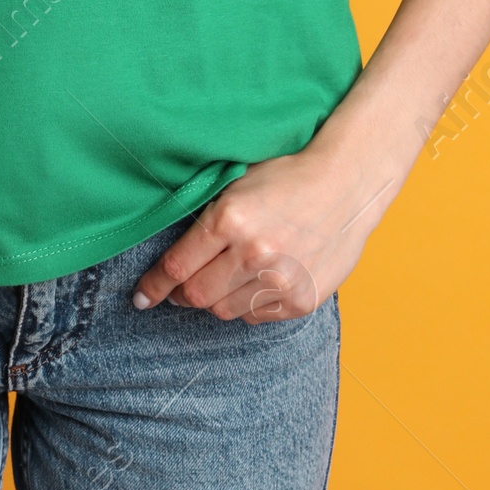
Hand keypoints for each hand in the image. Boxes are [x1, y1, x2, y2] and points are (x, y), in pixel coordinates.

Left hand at [132, 143, 402, 322]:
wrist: (348, 182)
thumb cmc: (288, 173)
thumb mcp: (237, 180)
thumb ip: (206, 213)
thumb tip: (169, 246)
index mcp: (230, 218)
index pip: (176, 267)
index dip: (153, 286)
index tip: (141, 298)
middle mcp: (252, 253)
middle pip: (196, 295)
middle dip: (181, 294)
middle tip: (178, 289)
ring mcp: (280, 279)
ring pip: (224, 310)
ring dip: (215, 299)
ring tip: (222, 279)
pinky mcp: (301, 299)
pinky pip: (257, 316)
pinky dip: (248, 304)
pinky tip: (254, 282)